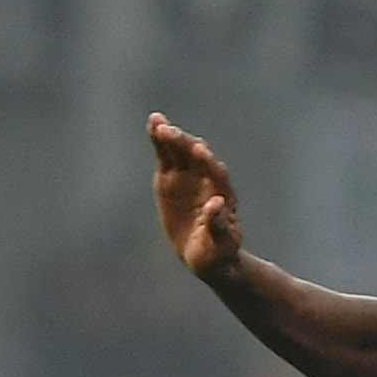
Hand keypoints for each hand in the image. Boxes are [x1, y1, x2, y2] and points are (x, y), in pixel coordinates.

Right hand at [149, 113, 243, 280]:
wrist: (205, 253)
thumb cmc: (217, 251)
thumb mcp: (218, 244)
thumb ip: (217, 224)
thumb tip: (216, 203)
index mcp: (222, 194)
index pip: (216, 174)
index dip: (207, 162)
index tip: (199, 150)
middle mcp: (207, 180)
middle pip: (197, 157)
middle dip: (185, 144)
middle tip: (171, 132)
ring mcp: (189, 176)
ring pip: (181, 152)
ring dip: (171, 136)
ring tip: (158, 123)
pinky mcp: (171, 177)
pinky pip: (166, 156)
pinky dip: (160, 141)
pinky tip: (153, 123)